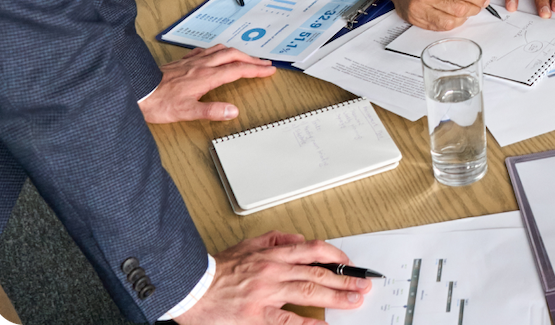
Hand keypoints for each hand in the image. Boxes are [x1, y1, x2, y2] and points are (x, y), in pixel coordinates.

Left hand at [140, 45, 275, 123]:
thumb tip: (233, 111)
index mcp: (206, 77)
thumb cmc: (158, 103)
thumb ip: (211, 111)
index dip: (255, 70)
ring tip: (245, 56)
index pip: (237, 70)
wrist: (136, 90)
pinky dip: (216, 51)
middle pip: (233, 56)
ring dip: (236, 52)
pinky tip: (214, 54)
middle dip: (251, 59)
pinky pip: (204, 51)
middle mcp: (201, 66)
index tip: (269, 70)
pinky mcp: (181, 62)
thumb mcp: (186, 112)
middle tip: (264, 64)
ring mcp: (191, 62)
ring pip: (220, 50)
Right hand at [174, 232, 370, 323]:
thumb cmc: (218, 269)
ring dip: (336, 297)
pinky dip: (308, 324)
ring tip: (354, 301)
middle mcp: (274, 271)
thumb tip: (299, 239)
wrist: (191, 288)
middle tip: (363, 285)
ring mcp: (267, 293)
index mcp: (273, 255)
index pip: (314, 251)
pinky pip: (287, 321)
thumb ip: (275, 239)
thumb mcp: (248, 244)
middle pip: (318, 273)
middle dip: (344, 279)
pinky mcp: (257, 315)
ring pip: (309, 292)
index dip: (336, 257)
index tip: (350, 264)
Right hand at [375, 0, 488, 30]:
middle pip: (459, 8)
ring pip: (451, 21)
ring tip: (464, 9)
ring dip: (464, 17)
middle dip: (474, 8)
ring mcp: (419, 8)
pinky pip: (441, 27)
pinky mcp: (416, 20)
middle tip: (477, 4)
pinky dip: (453, 22)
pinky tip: (453, 15)